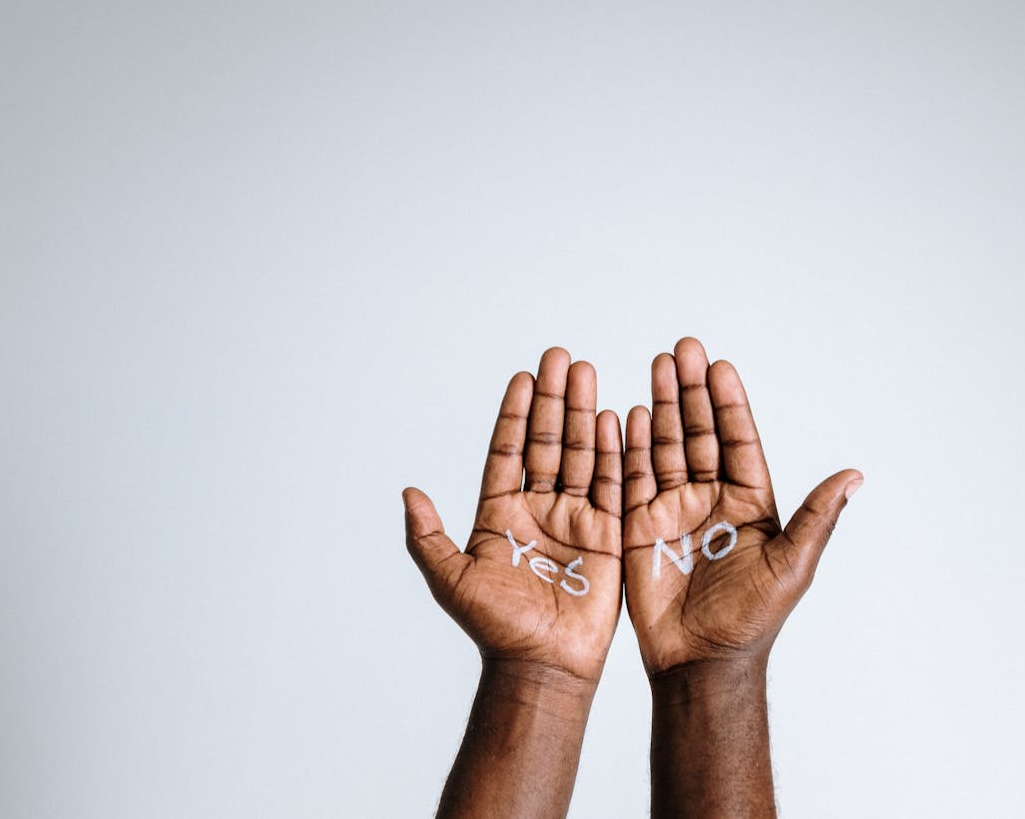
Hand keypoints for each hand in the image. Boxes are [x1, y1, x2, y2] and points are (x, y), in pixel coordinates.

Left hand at [404, 347, 622, 682]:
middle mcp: (538, 510)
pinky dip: (614, 452)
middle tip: (560, 358)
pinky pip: (612, 485)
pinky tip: (615, 418)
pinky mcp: (607, 536)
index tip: (524, 377)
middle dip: (554, 400)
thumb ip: (429, 536)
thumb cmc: (494, 629)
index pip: (508, 452)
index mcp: (500, 515)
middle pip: (548, 442)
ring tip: (586, 373)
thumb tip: (409, 494)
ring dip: (583, 413)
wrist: (542, 666)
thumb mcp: (451, 579)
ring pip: (581, 455)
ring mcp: (574, 520)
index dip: (515, 414)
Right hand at [622, 337, 861, 674]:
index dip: (728, 404)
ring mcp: (673, 510)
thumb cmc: (752, 620)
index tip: (720, 366)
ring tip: (656, 366)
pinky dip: (629, 447)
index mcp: (750, 503)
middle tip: (683, 349)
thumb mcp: (792, 566)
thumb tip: (855, 474)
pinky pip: (632, 479)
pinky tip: (626, 414)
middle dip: (690, 391)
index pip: (739, 441)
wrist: (701, 662)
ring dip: (661, 407)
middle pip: (698, 433)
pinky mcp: (639, 527)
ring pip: (666, 447)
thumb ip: (817, 518)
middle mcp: (712, 499)